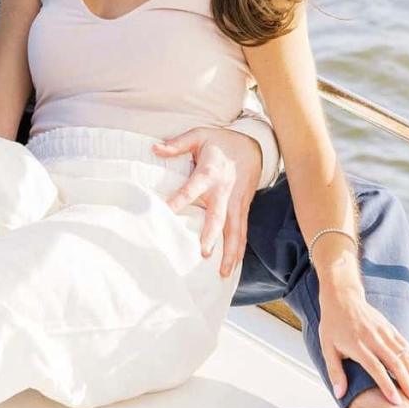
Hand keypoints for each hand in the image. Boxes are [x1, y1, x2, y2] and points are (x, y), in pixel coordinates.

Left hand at [154, 127, 260, 277]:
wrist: (254, 145)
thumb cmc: (221, 141)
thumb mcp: (198, 135)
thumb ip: (177, 144)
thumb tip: (154, 148)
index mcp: (209, 173)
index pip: (192, 189)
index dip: (179, 200)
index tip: (166, 214)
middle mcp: (224, 191)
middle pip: (218, 216)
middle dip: (212, 235)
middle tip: (204, 253)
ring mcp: (236, 202)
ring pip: (235, 230)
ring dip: (231, 251)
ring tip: (223, 272)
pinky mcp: (243, 208)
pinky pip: (242, 232)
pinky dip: (239, 249)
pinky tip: (233, 266)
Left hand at [319, 290, 408, 407]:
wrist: (342, 297)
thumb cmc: (333, 324)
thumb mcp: (326, 346)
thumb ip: (334, 371)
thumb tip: (339, 394)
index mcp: (356, 344)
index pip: (375, 367)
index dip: (386, 385)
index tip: (396, 402)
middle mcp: (373, 338)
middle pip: (395, 363)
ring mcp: (385, 333)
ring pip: (406, 357)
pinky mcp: (392, 329)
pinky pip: (408, 348)